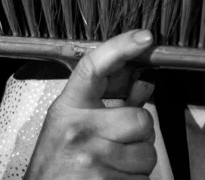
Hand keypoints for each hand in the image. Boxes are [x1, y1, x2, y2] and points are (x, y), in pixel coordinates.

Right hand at [25, 29, 157, 179]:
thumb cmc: (57, 164)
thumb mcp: (73, 129)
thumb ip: (111, 106)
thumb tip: (144, 85)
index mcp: (69, 109)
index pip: (93, 67)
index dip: (121, 47)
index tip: (144, 37)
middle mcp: (79, 130)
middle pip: (142, 120)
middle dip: (140, 136)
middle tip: (118, 147)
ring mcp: (91, 157)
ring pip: (147, 153)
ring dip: (138, 164)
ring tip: (111, 167)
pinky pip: (142, 179)